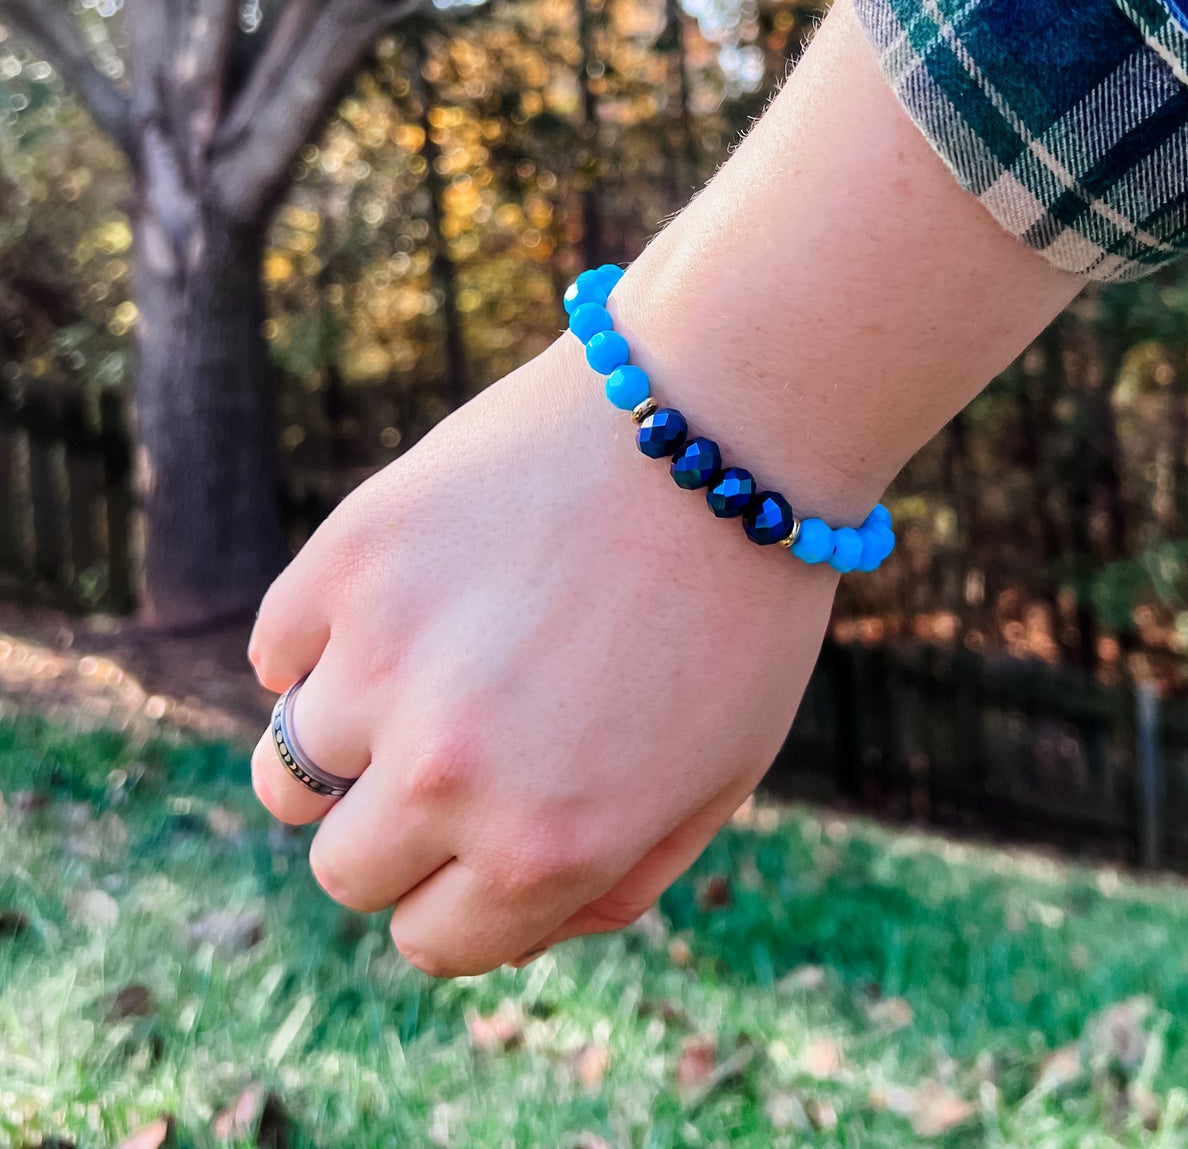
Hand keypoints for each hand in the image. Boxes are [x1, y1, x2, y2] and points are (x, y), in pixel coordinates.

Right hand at [249, 336, 837, 975]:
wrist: (721, 420)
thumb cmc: (737, 604)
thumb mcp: (720, 775)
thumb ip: (613, 882)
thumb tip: (511, 923)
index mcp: (549, 848)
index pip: (430, 939)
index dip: (460, 892)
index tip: (485, 833)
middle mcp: (452, 774)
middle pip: (347, 868)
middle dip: (401, 828)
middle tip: (465, 743)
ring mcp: (386, 660)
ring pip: (291, 771)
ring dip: (354, 737)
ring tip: (433, 664)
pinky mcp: (349, 557)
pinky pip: (279, 651)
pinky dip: (324, 642)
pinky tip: (407, 600)